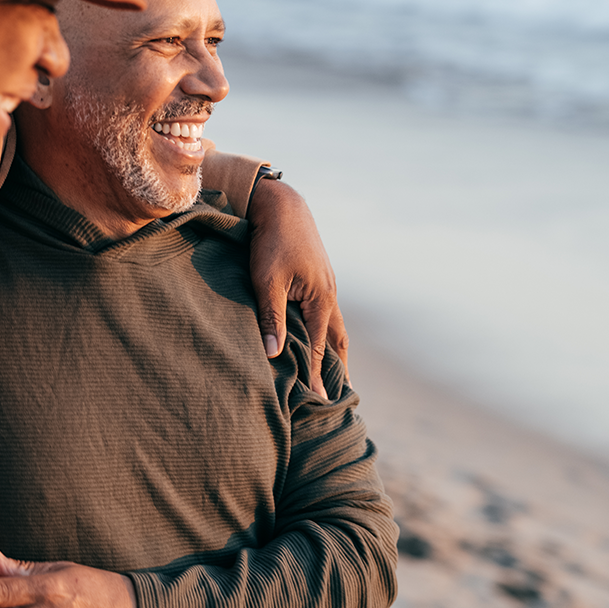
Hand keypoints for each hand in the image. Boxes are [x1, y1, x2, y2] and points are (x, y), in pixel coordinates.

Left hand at [247, 178, 348, 394]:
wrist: (282, 205)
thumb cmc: (271, 242)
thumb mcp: (266, 281)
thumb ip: (270, 317)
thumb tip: (274, 353)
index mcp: (321, 300)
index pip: (320, 348)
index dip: (318, 376)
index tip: (320, 402)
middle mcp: (330, 296)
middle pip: (337, 341)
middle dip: (338, 367)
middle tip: (342, 395)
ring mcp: (327, 286)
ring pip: (335, 326)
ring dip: (336, 350)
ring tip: (338, 371)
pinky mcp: (319, 278)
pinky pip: (327, 313)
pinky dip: (328, 330)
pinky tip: (321, 336)